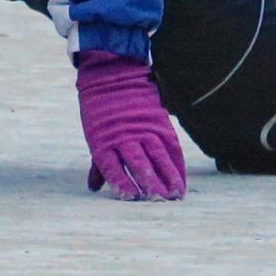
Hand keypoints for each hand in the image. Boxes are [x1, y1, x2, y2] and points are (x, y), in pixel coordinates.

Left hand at [73, 51, 184, 200]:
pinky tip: (181, 178)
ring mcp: (143, 127)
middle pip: (138, 163)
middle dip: (150, 184)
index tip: (133, 199)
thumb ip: (98, 164)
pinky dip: (176, 163)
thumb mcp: (95, 136)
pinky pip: (170, 146)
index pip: (113, 167)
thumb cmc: (100, 110)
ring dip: (168, 177)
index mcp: (103, 141)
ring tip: (175, 195)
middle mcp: (124, 136)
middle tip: (160, 201)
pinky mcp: (159, 121)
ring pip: (157, 156)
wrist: (112, 74)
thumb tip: (94, 188)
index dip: (123, 184)